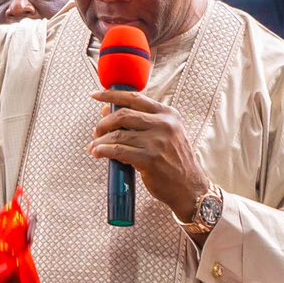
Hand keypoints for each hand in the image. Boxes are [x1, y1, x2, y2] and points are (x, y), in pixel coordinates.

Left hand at [88, 88, 208, 223]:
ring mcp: (157, 141)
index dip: (112, 95)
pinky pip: (118, 150)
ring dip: (100, 141)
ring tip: (94, 147)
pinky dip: (104, 151)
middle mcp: (164, 124)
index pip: (135, 98)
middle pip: (123, 115)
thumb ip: (139, 121)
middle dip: (103, 123)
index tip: (96, 96)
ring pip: (118, 134)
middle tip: (96, 132)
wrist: (189, 187)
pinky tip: (98, 153)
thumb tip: (107, 111)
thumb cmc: (173, 160)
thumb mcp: (164, 134)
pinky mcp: (150, 158)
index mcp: (168, 114)